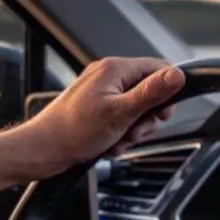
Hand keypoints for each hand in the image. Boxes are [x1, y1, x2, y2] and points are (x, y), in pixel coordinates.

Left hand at [19, 57, 186, 177]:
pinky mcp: (95, 107)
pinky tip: (110, 144)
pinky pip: (121, 117)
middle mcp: (108, 75)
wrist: (41, 151)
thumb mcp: (121, 113)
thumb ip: (151, 93)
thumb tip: (178, 75)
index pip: (158, 68)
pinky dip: (120, 132)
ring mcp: (101, 92)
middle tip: (134, 131)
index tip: (163, 115)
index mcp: (115, 69)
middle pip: (149, 91)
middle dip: (146, 117)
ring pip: (136, 108)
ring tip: (119, 139)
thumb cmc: (73, 131)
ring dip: (133, 129)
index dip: (167, 92)